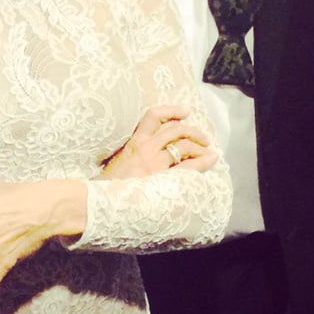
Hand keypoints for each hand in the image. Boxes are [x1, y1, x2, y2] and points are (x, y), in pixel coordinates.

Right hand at [101, 104, 217, 178]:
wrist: (102, 202)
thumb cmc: (107, 186)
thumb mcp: (116, 162)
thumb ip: (131, 154)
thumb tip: (148, 152)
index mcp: (133, 143)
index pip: (153, 116)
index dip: (171, 110)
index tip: (185, 111)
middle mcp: (145, 148)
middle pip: (175, 130)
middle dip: (193, 131)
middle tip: (203, 138)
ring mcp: (154, 163)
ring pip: (183, 145)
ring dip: (199, 145)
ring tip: (208, 150)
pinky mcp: (161, 179)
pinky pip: (187, 166)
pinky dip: (202, 161)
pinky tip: (211, 159)